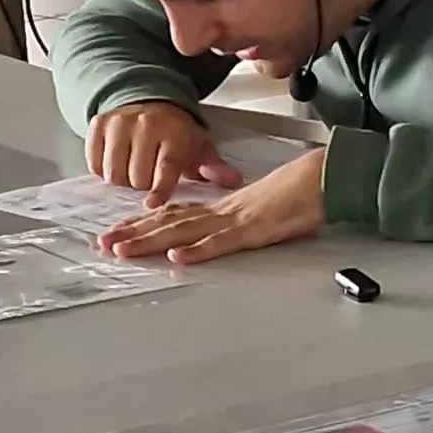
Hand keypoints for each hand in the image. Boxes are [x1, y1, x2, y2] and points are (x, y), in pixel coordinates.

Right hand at [87, 102, 238, 200]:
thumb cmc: (177, 133)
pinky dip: (103, 169)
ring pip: (112, 172)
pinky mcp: (98, 123)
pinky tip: (117, 162)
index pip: (165, 166)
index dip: (159, 188)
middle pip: (135, 177)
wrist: (151, 100)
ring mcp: (119, 122)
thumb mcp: (200, 148)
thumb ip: (214, 168)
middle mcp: (145, 124)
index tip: (152, 204)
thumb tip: (233, 180)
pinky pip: (94, 161)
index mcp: (174, 132)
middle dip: (142, 185)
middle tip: (149, 177)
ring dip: (122, 179)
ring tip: (134, 170)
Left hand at [99, 147, 326, 266]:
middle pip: (170, 222)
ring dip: (152, 241)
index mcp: (227, 207)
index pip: (177, 214)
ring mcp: (239, 220)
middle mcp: (225, 211)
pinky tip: (177, 258)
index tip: (119, 230)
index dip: (145, 222)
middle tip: (104, 243)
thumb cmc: (304, 189)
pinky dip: (199, 251)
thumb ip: (247, 218)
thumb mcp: (268, 206)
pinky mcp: (258, 230)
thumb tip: (235, 229)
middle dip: (134, 233)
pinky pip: (223, 242)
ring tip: (124, 250)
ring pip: (186, 232)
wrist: (327, 174)